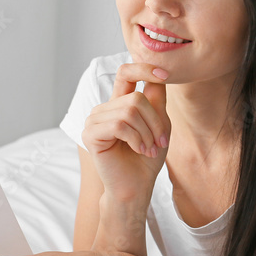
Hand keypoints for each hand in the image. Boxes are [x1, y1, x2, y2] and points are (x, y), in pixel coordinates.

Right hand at [82, 62, 170, 202]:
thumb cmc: (146, 158)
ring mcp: (94, 120)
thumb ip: (156, 98)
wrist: (136, 187)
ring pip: (129, 110)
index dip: (143, 68)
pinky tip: (139, 150)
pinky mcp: (90, 134)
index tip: (165, 74)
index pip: (126, 73)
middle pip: (136, 97)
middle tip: (160, 141)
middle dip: (154, 121)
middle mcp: (104, 108)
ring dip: (147, 133)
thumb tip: (159, 71)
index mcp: (119, 103)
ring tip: (149, 148)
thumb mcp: (158, 123)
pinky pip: (119, 125)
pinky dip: (136, 139)